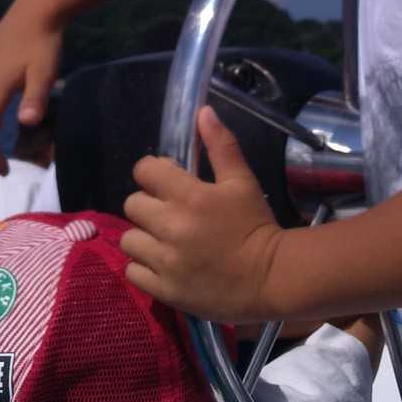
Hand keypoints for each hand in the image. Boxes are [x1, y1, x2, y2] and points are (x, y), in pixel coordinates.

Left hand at [122, 106, 285, 322]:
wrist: (272, 277)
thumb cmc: (256, 225)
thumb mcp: (242, 181)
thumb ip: (221, 146)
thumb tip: (203, 112)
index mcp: (190, 196)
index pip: (144, 171)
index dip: (154, 172)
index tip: (168, 181)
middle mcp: (172, 227)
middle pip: (132, 204)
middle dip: (148, 204)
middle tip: (169, 213)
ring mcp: (166, 261)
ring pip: (129, 239)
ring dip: (143, 237)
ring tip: (164, 241)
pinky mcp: (165, 290)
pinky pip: (133, 272)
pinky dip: (144, 267)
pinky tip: (163, 263)